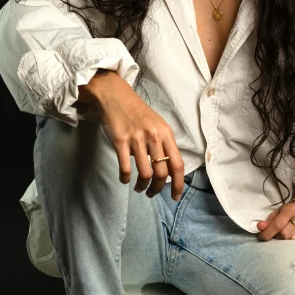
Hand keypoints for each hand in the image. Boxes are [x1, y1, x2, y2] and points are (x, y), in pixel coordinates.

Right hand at [76, 70, 184, 200]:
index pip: (178, 164)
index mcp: (166, 134)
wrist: (116, 97)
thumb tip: (171, 170)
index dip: (178, 184)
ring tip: (140, 188)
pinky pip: (125, 168)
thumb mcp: (158, 126)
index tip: (175, 197)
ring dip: (142, 186)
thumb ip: (165, 145)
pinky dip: (125, 178)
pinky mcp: (120, 141)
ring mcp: (137, 139)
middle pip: (162, 173)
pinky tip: (125, 179)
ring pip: (145, 174)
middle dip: (158, 189)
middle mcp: (154, 137)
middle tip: (152, 193)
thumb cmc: (138, 113)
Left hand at [257, 202, 294, 241]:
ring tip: (287, 240)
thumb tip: (260, 227)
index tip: (262, 238)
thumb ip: (269, 221)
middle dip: (279, 238)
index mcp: (291, 209)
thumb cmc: (289, 213)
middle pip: (286, 234)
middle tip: (277, 238)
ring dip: (289, 243)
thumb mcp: (278, 213)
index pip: (278, 223)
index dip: (268, 233)